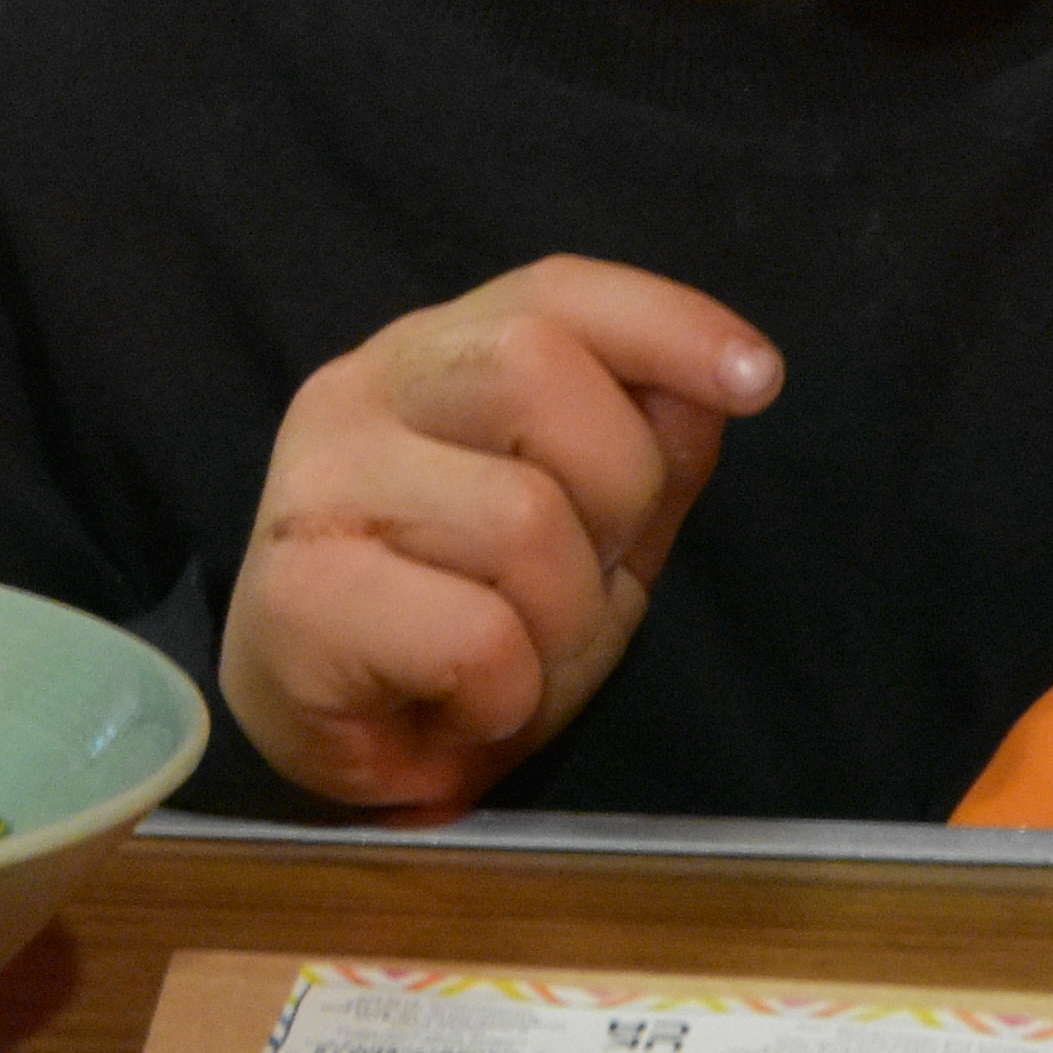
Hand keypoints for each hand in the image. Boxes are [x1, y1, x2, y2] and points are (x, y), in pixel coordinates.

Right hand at [223, 259, 781, 819]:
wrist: (348, 759)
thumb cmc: (466, 631)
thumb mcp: (587, 534)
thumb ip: (644, 452)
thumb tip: (719, 386)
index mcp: (430, 358)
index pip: (552, 293)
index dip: (663, 321)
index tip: (757, 380)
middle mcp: (358, 392)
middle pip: (534, 371)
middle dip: (613, 493)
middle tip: (580, 578)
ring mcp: (314, 485)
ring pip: (521, 518)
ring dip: (561, 622)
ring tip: (512, 656)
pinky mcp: (295, 595)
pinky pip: (477, 638)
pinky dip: (506, 693)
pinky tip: (461, 703)